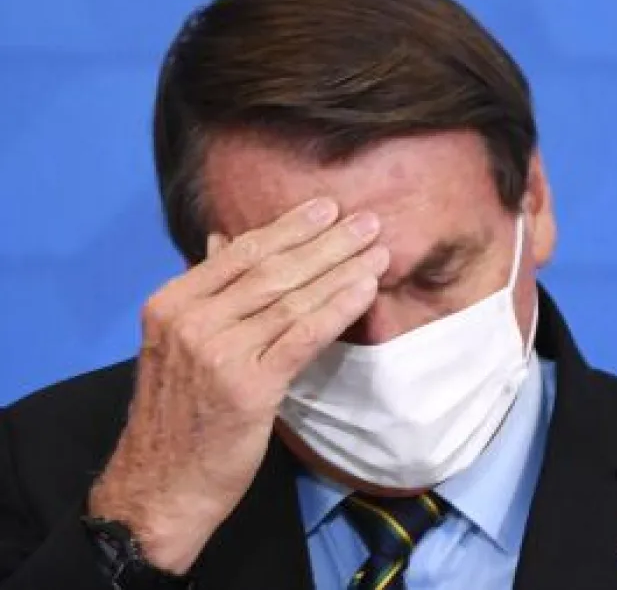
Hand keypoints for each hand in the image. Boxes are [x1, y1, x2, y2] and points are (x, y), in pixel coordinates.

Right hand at [88, 198, 388, 573]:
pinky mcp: (249, 386)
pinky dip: (338, 306)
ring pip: (292, 298)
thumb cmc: (178, 417)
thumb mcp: (177, 345)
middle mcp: (190, 321)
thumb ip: (205, 293)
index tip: (327, 208)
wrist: (161, 487)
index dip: (289, 227)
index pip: (240, 253)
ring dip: (341, 268)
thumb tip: (223, 240)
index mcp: (170, 303)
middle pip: (271, 269)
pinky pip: (303, 335)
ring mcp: (218, 353)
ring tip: (377, 248)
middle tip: (366, 219)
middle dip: (325, 241)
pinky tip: (366, 288)